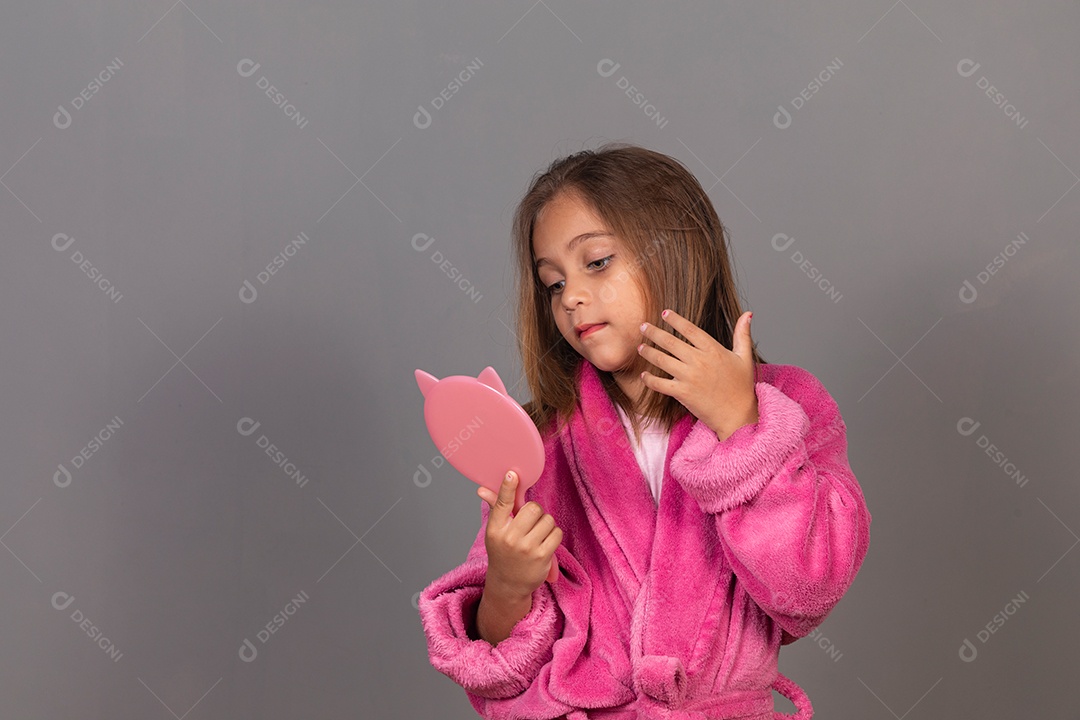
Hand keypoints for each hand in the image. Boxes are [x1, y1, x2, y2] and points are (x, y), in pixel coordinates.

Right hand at [477, 471, 562, 599]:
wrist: (508, 585)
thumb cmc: (503, 553)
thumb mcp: (495, 532)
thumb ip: (495, 509)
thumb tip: (482, 489)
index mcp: (496, 529)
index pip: (502, 503)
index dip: (508, 487)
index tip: (512, 474)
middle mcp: (509, 538)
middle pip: (533, 508)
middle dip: (536, 512)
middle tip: (531, 522)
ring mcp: (526, 548)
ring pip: (547, 520)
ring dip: (546, 525)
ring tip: (537, 535)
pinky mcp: (542, 556)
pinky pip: (556, 533)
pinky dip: (554, 536)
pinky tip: (545, 544)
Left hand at [638, 309, 758, 440]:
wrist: (739, 415)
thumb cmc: (742, 387)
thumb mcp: (745, 357)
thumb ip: (742, 334)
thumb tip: (747, 313)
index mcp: (713, 350)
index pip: (690, 329)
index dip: (675, 319)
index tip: (664, 313)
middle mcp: (699, 361)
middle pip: (670, 342)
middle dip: (654, 332)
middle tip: (642, 326)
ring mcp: (689, 377)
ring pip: (662, 360)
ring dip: (648, 352)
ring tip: (640, 347)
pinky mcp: (683, 393)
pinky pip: (660, 384)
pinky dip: (650, 379)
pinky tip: (644, 375)